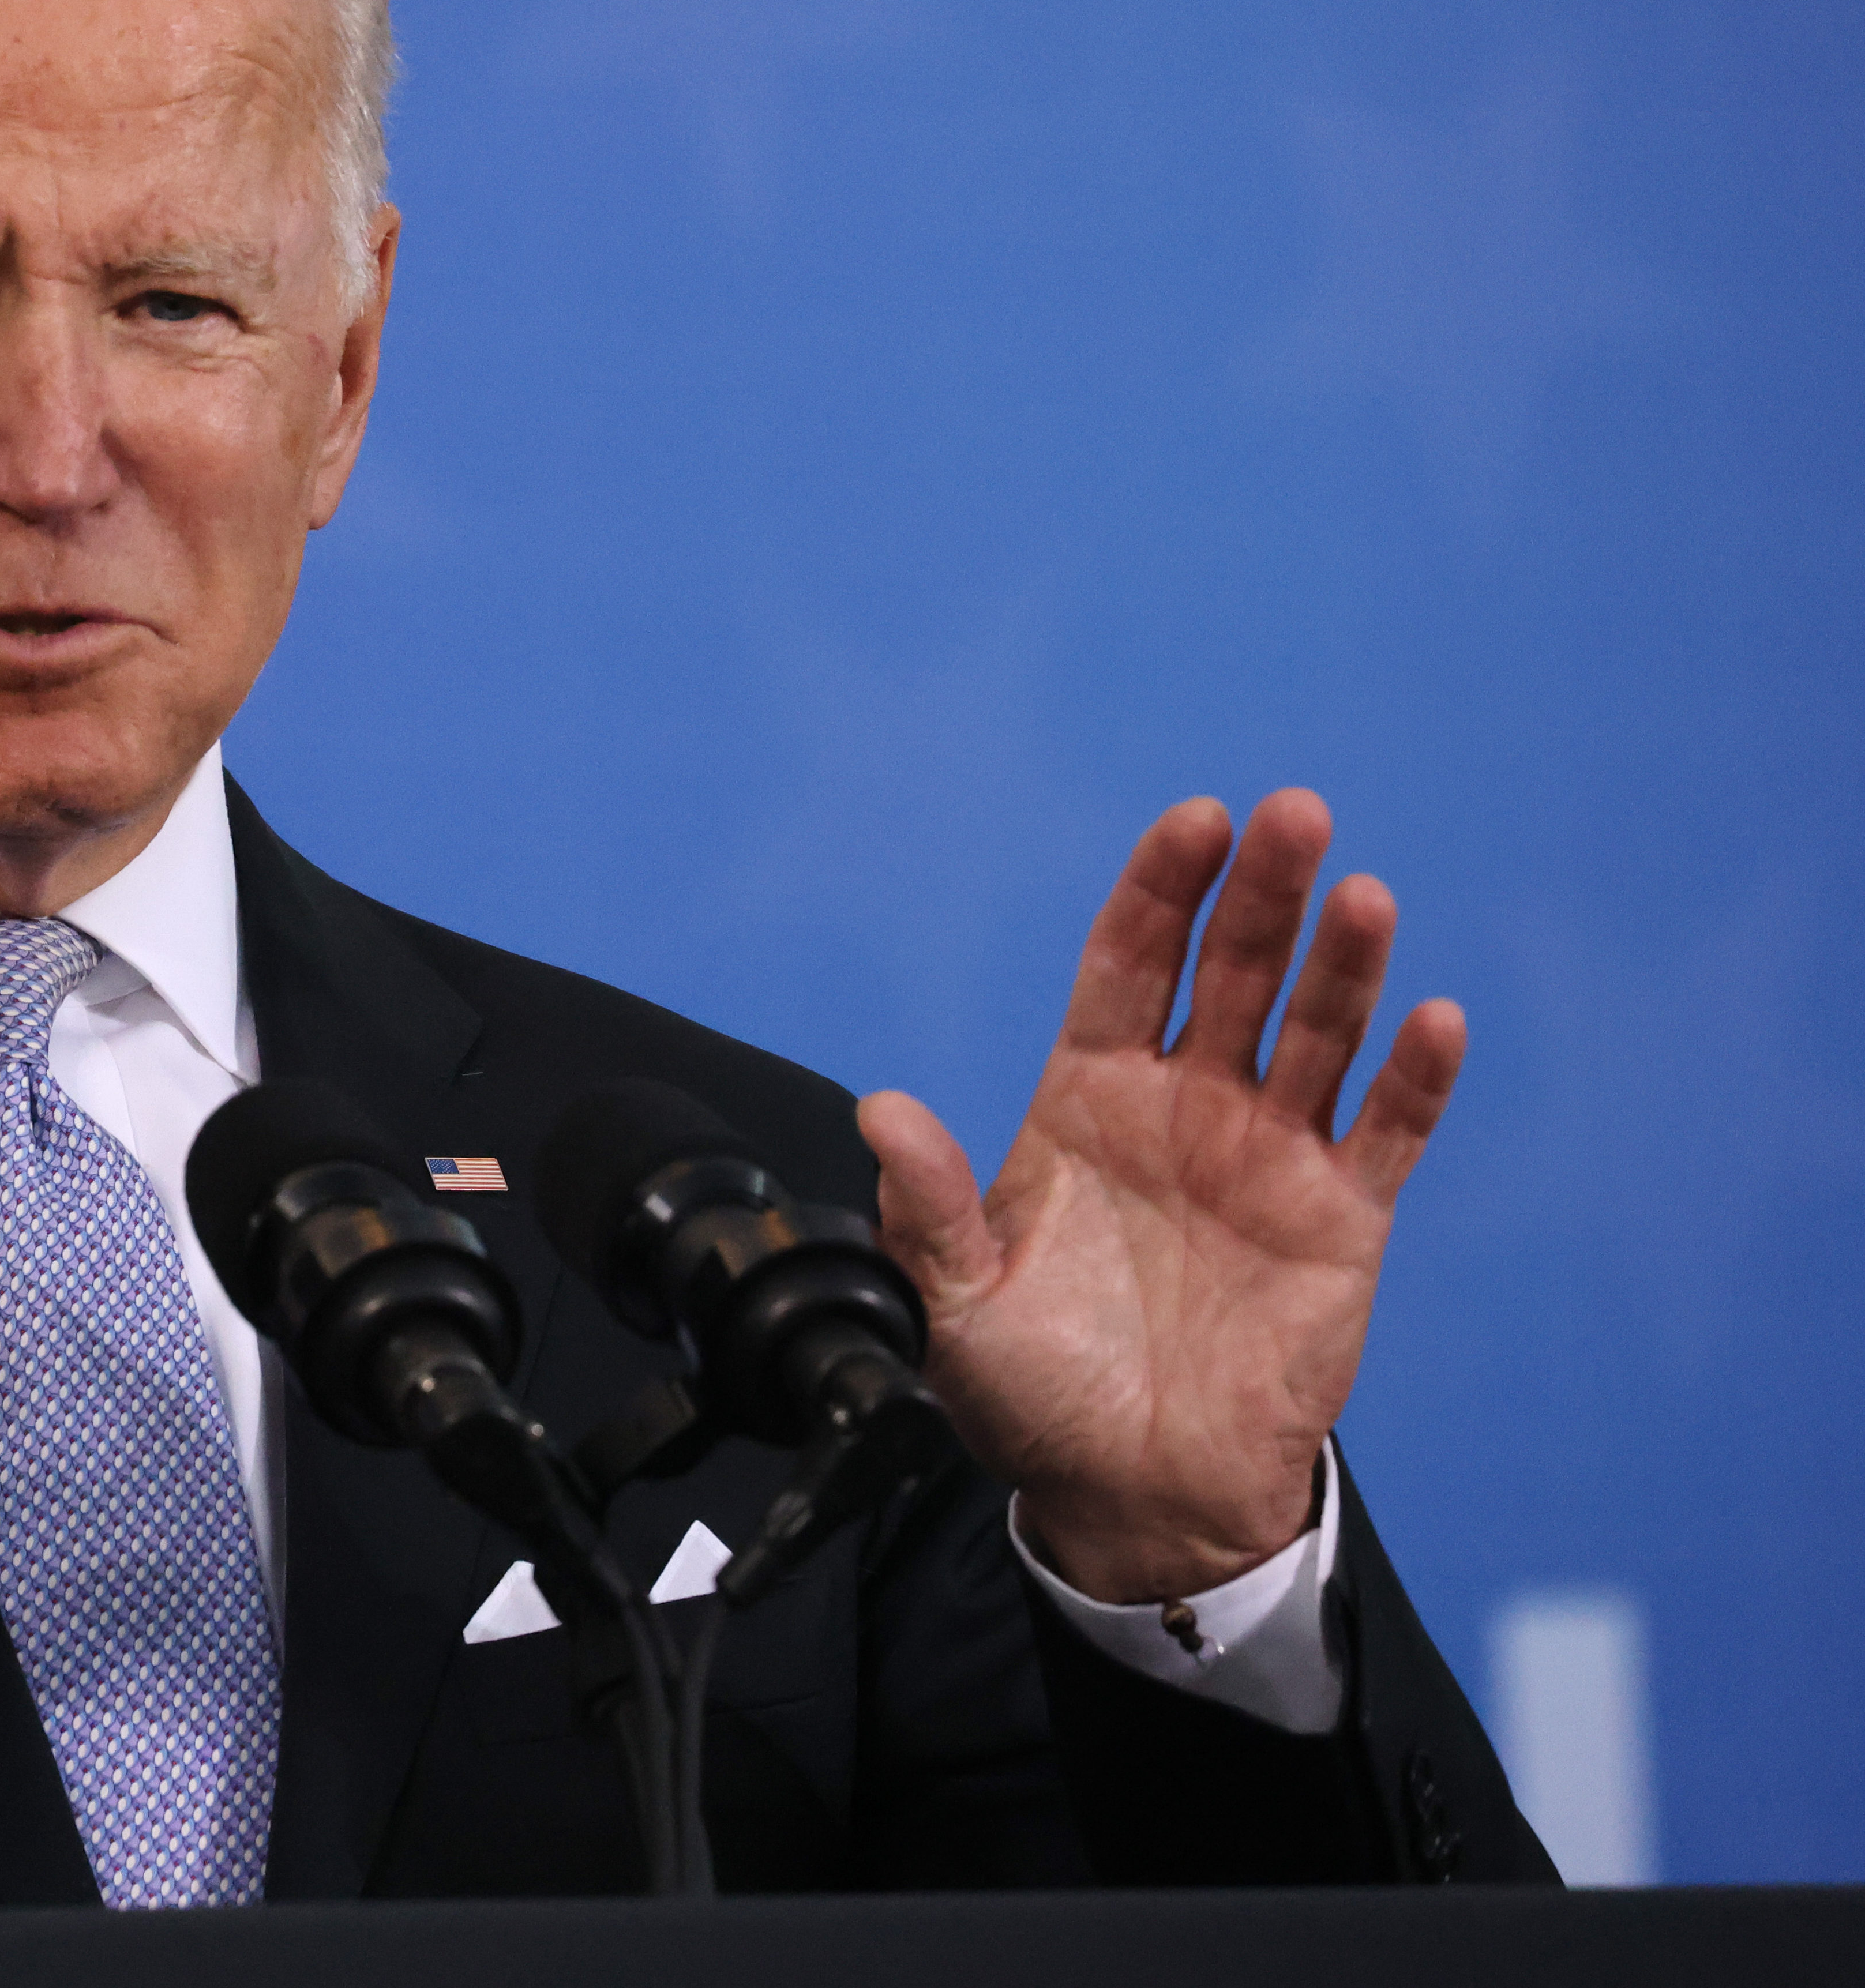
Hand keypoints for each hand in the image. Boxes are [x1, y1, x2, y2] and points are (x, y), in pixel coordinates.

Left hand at [860, 790, 1464, 1604]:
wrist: (1132, 1494)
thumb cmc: (1037, 1395)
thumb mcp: (957, 1303)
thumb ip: (927, 1206)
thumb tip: (881, 1112)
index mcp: (1091, 1101)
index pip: (1129, 965)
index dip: (1160, 892)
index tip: (1193, 824)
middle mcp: (1186, 1108)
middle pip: (1232, 973)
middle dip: (1261, 894)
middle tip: (1291, 818)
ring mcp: (1269, 1156)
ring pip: (1316, 1033)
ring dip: (1343, 964)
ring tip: (1359, 895)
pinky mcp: (1339, 1219)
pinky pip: (1385, 1133)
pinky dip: (1413, 1078)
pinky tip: (1431, 1018)